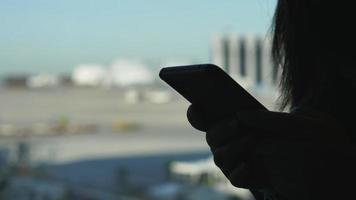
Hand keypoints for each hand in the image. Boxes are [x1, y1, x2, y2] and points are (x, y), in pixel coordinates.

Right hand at [187, 104, 349, 197]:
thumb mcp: (299, 123)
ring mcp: (241, 160)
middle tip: (238, 122)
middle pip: (211, 136)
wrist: (328, 168)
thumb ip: (270, 118)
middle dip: (220, 129)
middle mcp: (236, 140)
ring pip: (219, 157)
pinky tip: (250, 165)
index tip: (196, 105)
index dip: (197, 112)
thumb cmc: (311, 139)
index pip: (211, 116)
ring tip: (251, 142)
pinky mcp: (251, 177)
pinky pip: (235, 178)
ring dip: (231, 148)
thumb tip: (242, 116)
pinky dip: (239, 172)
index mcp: (241, 122)